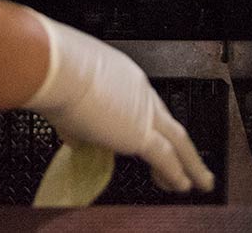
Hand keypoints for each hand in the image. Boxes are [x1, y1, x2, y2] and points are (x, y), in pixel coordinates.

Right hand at [26, 15, 213, 194]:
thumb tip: (74, 140)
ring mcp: (142, 110)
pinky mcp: (140, 133)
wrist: (56, 66)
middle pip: (167, 121)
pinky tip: (183, 186)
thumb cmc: (52, 70)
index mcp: (121, 75)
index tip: (146, 138)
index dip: (147, 122)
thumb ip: (73, 122)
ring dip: (190, 162)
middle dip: (180, 143)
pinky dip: (177, 174)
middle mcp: (138, 90)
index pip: (141, 103)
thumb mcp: (63, 96)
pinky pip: (166, 158)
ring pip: (178, 140)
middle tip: (191, 159)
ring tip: (199, 180)